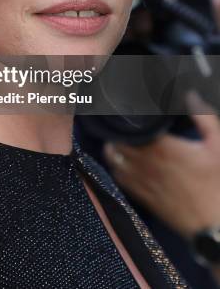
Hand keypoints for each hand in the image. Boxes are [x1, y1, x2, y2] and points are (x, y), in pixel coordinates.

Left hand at [104, 111, 219, 238]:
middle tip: (119, 123)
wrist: (216, 227)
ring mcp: (143, 182)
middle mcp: (148, 163)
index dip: (127, 117)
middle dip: (117, 132)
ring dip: (113, 149)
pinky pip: (120, 180)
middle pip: (118, 143)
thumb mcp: (218, 146)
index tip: (125, 109)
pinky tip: (121, 163)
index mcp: (164, 148)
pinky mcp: (144, 198)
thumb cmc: (218, 185)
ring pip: (115, 161)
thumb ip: (204, 117)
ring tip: (116, 140)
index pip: (133, 128)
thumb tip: (191, 95)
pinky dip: (117, 168)